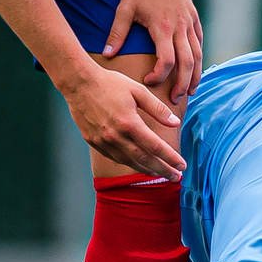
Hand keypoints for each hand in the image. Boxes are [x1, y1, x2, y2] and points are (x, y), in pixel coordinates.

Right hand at [61, 64, 185, 179]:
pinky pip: (115, 157)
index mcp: (129, 123)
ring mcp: (103, 141)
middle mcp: (116, 136)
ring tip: (159, 174)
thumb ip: (158, 108)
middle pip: (144, 160)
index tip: (182, 166)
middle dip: (162, 170)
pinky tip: (137, 164)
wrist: (78, 83)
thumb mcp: (138, 90)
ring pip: (129, 162)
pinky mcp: (94, 142)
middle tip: (176, 177)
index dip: (170, 158)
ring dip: (146, 170)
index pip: (155, 146)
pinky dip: (128, 163)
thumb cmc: (110, 83)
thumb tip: (175, 123)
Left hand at [101, 0, 203, 100]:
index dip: (159, 76)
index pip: (167, 61)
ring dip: (195, 75)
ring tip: (190, 91)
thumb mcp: (125, 8)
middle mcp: (180, 29)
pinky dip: (199, 58)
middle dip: (182, 84)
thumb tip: (107, 54)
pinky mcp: (194, 19)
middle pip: (187, 64)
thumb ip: (117, 33)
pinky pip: (200, 43)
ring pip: (198, 55)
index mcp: (162, 28)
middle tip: (175, 100)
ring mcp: (190, 24)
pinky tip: (195, 69)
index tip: (148, 81)